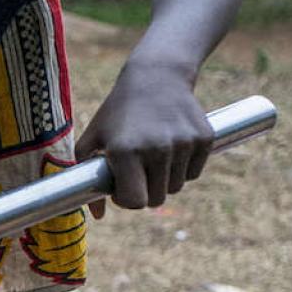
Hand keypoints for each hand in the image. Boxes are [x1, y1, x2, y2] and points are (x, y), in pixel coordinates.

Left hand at [77, 67, 215, 211]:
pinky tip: (172, 145)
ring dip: (164, 179)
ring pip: (177, 187)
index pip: (135, 202)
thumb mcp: (93, 138)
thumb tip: (98, 216)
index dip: (126, 200)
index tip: (122, 188)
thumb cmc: (118, 111)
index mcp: (126, 151)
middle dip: (145, 191)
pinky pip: (194, 173)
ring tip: (153, 153)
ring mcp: (184, 143)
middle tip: (137, 171)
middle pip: (157, 199)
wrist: (156, 75)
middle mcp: (157, 149)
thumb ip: (86, 176)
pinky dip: (183, 167)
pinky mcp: (205, 138)